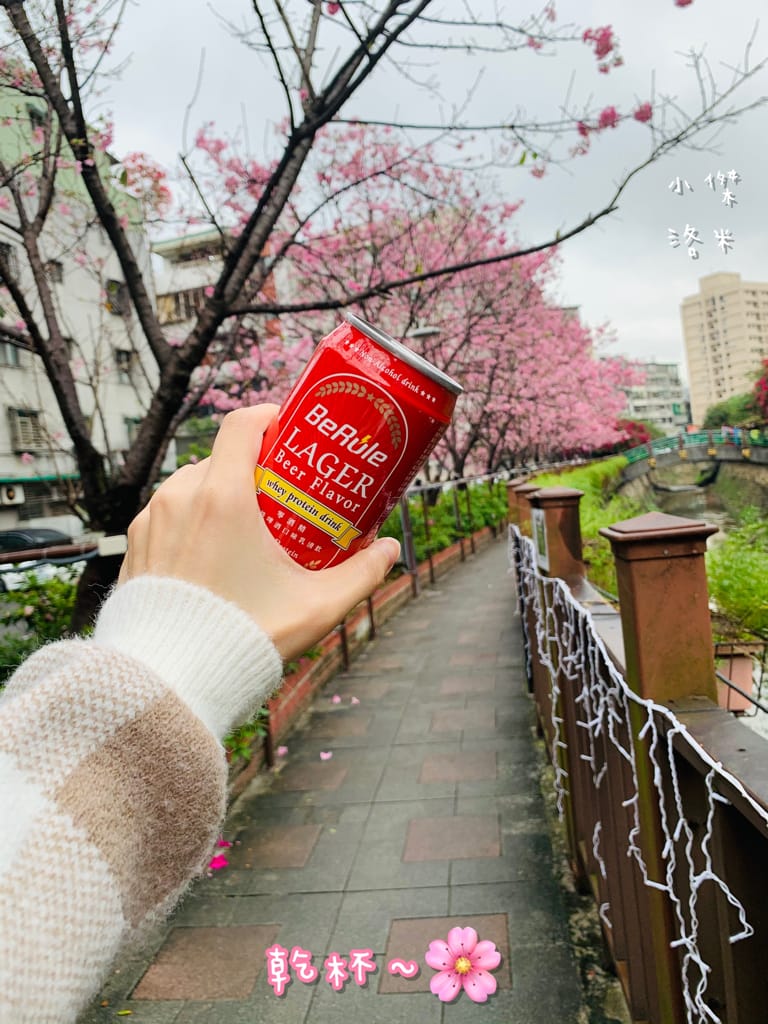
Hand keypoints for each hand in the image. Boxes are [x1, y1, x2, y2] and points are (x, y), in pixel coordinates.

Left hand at [118, 405, 400, 660]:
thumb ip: (362, 574)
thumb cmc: (243, 638)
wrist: (172, 680)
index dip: (270, 416)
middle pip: (221, 458)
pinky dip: (192, 522)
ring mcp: (151, 521)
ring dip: (220, 495)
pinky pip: (168, 516)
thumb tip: (390, 551)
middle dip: (253, 468)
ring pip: (192, 486)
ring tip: (249, 527)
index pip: (242, 424)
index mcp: (223, 497)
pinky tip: (214, 555)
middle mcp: (180, 497)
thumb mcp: (316, 606)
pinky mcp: (135, 547)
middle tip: (283, 493)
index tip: (291, 427)